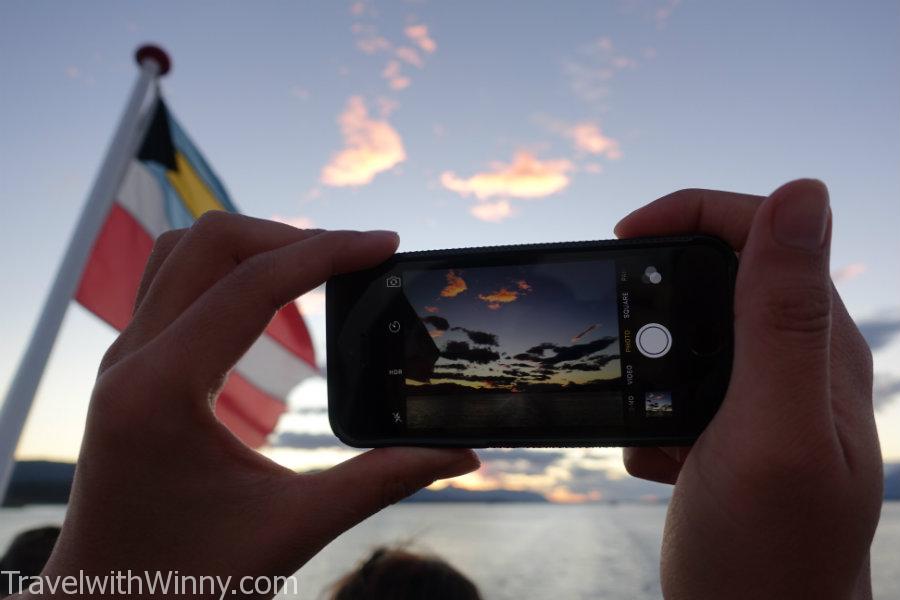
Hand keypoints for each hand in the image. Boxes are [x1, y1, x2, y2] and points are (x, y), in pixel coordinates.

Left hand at [33, 213, 477, 597]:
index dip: (327, 252)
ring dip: (254, 246)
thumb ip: (382, 482)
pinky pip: (174, 285)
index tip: (386, 245)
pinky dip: (228, 271)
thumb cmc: (184, 581)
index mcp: (162, 390)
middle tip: (356, 256)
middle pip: (208, 242)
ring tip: (318, 266)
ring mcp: (123, 362)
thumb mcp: (291, 530)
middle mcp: (131, 362)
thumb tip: (461, 455)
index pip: (251, 283)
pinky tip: (272, 297)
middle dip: (291, 236)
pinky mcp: (130, 372)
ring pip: (183, 253)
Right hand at [618, 180, 881, 598]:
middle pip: (712, 273)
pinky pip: (668, 388)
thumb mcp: (770, 427)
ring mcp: (757, 397)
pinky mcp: (725, 430)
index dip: (690, 213)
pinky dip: (646, 419)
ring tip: (648, 430)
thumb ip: (782, 314)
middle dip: (652, 304)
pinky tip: (662, 463)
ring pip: (680, 335)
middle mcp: (794, 359)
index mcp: (817, 342)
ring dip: (645, 372)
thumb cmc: (769, 552)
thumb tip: (800, 191)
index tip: (624, 239)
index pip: (763, 226)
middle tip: (626, 357)